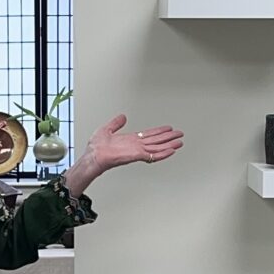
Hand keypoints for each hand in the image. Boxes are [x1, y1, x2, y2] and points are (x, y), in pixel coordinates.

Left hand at [61, 115, 182, 198]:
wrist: (93, 156)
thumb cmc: (96, 148)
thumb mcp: (106, 129)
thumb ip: (116, 123)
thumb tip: (122, 116)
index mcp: (130, 140)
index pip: (149, 135)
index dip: (159, 131)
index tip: (168, 129)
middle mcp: (136, 146)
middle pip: (156, 141)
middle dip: (169, 138)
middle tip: (180, 135)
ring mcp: (137, 151)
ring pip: (157, 148)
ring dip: (169, 145)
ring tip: (179, 142)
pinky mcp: (136, 155)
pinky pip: (152, 155)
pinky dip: (163, 153)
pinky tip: (171, 151)